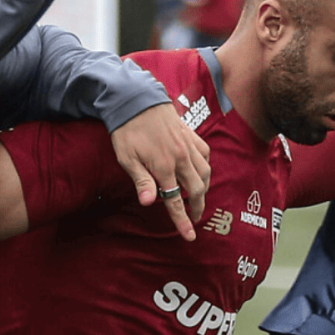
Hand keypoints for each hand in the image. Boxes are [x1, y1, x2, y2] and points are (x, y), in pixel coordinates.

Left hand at [110, 103, 210, 240]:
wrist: (137, 99)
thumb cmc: (127, 130)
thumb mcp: (127, 158)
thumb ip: (141, 181)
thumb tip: (149, 203)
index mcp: (164, 166)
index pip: (176, 201)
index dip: (183, 221)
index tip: (190, 236)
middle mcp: (181, 158)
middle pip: (197, 190)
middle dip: (198, 208)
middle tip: (195, 219)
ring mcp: (189, 146)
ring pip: (206, 174)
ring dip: (203, 190)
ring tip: (198, 199)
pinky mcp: (192, 136)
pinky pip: (206, 157)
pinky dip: (206, 169)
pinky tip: (200, 173)